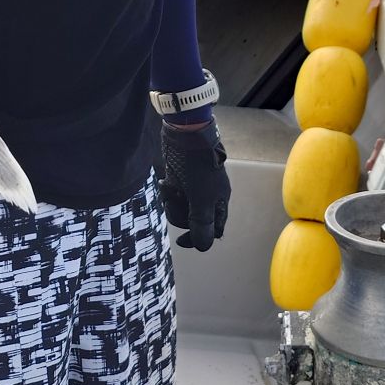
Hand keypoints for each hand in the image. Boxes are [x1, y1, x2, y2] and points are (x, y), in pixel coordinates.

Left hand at [157, 117, 230, 251]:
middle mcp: (207, 197)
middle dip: (179, 214)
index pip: (213, 230)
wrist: (185, 136)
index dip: (198, 237)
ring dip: (171, 202)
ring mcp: (193, 188)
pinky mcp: (180, 180)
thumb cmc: (198, 167)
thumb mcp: (201, 198)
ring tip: (170, 189)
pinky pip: (173, 195)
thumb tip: (203, 247)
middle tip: (176, 201)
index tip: (181, 241)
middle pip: (192, 221)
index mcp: (218, 202)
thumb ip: (202, 223)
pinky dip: (168, 191)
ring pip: (180, 209)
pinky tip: (165, 182)